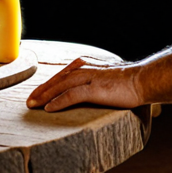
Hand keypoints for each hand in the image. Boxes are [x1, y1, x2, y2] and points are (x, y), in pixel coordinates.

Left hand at [26, 57, 142, 111]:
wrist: (142, 81)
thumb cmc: (127, 82)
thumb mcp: (105, 77)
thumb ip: (93, 81)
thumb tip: (86, 91)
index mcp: (86, 64)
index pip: (62, 74)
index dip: (48, 84)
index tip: (37, 94)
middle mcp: (85, 68)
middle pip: (57, 79)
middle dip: (41, 90)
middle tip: (29, 101)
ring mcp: (89, 77)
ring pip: (60, 86)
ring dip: (45, 96)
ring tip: (33, 105)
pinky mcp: (94, 88)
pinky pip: (71, 95)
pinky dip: (58, 102)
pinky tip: (49, 109)